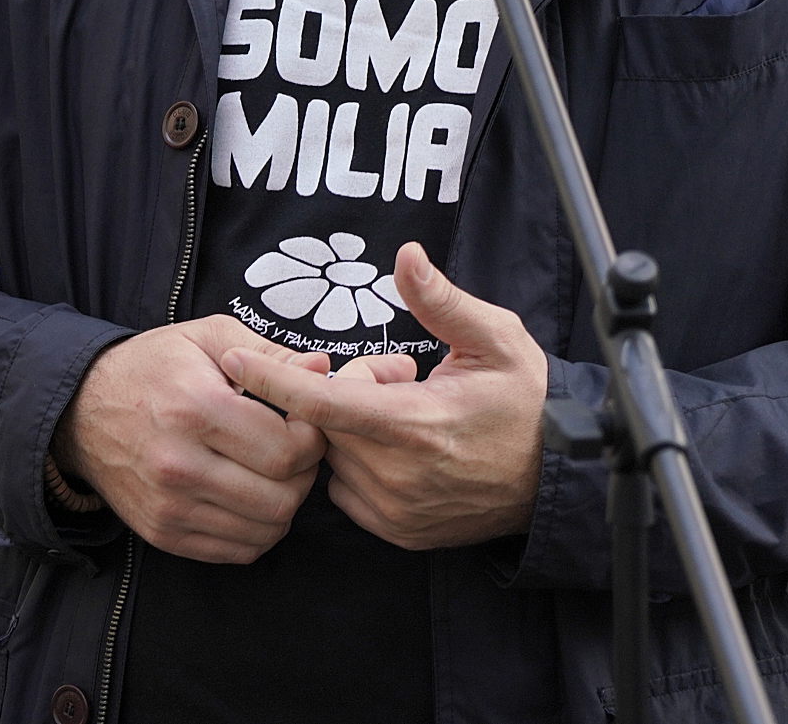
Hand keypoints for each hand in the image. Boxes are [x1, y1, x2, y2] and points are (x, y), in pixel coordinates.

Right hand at [54, 316, 328, 562]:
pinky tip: (248, 496)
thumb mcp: (208, 338)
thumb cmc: (154, 367)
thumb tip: (323, 371)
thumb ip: (270, 355)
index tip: (303, 424)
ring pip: (265, 531)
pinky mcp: (163, 533)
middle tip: (294, 452)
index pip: (286, 451)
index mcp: (195, 409)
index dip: (311, 440)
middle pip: (281, 499)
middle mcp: (179, 465)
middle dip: (303, 476)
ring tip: (272, 473)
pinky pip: (237, 552)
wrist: (80, 411)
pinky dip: (257, 530)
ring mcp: (169, 506)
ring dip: (284, 505)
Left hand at [218, 243, 545, 550]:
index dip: (272, 380)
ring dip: (352, 431)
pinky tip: (402, 452)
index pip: (322, 403)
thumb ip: (442, 301)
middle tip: (401, 379)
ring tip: (407, 418)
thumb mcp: (496, 339)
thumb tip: (406, 256)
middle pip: (326, 421)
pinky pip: (346, 490)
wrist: (555, 479)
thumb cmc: (524, 402)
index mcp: (414, 423)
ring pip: (333, 456)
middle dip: (349, 391)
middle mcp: (397, 473)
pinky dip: (358, 465)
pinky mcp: (396, 531)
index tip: (232, 360)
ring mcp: (395, 509)